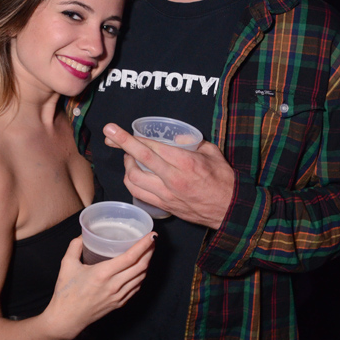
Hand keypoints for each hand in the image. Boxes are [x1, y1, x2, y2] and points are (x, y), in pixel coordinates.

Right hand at [45, 233, 154, 339]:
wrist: (66, 319)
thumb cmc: (66, 292)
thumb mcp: (67, 265)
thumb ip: (75, 246)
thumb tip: (84, 235)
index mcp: (103, 273)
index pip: (130, 257)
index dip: (144, 245)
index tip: (152, 235)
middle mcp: (114, 285)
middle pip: (141, 266)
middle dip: (150, 251)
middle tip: (152, 240)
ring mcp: (118, 296)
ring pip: (141, 277)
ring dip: (147, 263)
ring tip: (148, 252)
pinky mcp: (119, 303)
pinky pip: (136, 287)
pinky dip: (141, 276)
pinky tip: (140, 269)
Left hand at [103, 123, 234, 228]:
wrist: (230, 210)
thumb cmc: (224, 180)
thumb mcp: (211, 153)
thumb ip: (191, 142)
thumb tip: (174, 138)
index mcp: (185, 162)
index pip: (150, 147)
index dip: (129, 137)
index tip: (113, 129)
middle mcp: (172, 178)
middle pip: (138, 160)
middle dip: (120, 145)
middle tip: (109, 136)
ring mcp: (166, 194)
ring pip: (133, 179)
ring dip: (126, 165)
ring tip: (129, 157)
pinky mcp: (164, 206)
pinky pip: (138, 193)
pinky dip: (131, 182)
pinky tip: (134, 175)